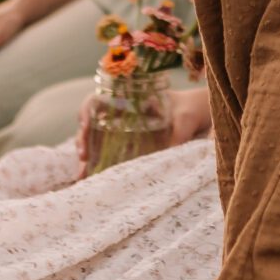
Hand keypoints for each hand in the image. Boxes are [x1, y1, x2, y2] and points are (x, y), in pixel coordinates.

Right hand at [78, 80, 210, 176]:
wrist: (196, 117)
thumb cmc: (189, 110)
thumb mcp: (186, 118)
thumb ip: (179, 133)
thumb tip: (169, 152)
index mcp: (129, 98)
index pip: (98, 99)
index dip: (87, 110)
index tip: (85, 124)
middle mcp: (120, 114)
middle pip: (91, 123)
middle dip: (83, 139)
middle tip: (84, 156)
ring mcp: (121, 131)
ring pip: (95, 142)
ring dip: (87, 158)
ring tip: (83, 176)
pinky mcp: (126, 147)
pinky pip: (106, 155)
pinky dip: (97, 167)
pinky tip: (91, 180)